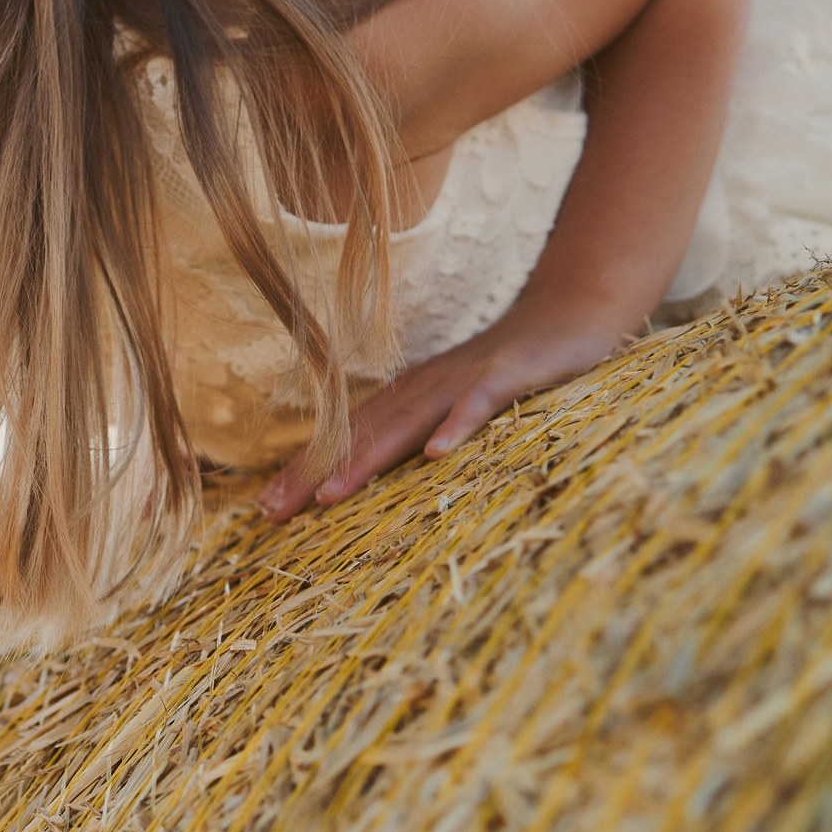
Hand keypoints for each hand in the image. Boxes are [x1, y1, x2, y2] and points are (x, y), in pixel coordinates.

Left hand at [256, 315, 628, 519]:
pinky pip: (477, 406)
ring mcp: (461, 382)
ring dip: (366, 459)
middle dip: (314, 474)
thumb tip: (374, 477)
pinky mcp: (505, 378)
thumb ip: (417, 436)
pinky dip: (456, 427)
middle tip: (272, 513)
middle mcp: (422, 388)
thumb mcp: (453, 407)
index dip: (304, 471)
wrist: (566, 318)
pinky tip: (437, 454)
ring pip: (405, 424)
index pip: (344, 439)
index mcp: (406, 399)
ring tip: (330, 495)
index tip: (264, 509)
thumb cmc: (506, 373)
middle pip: (359, 436)